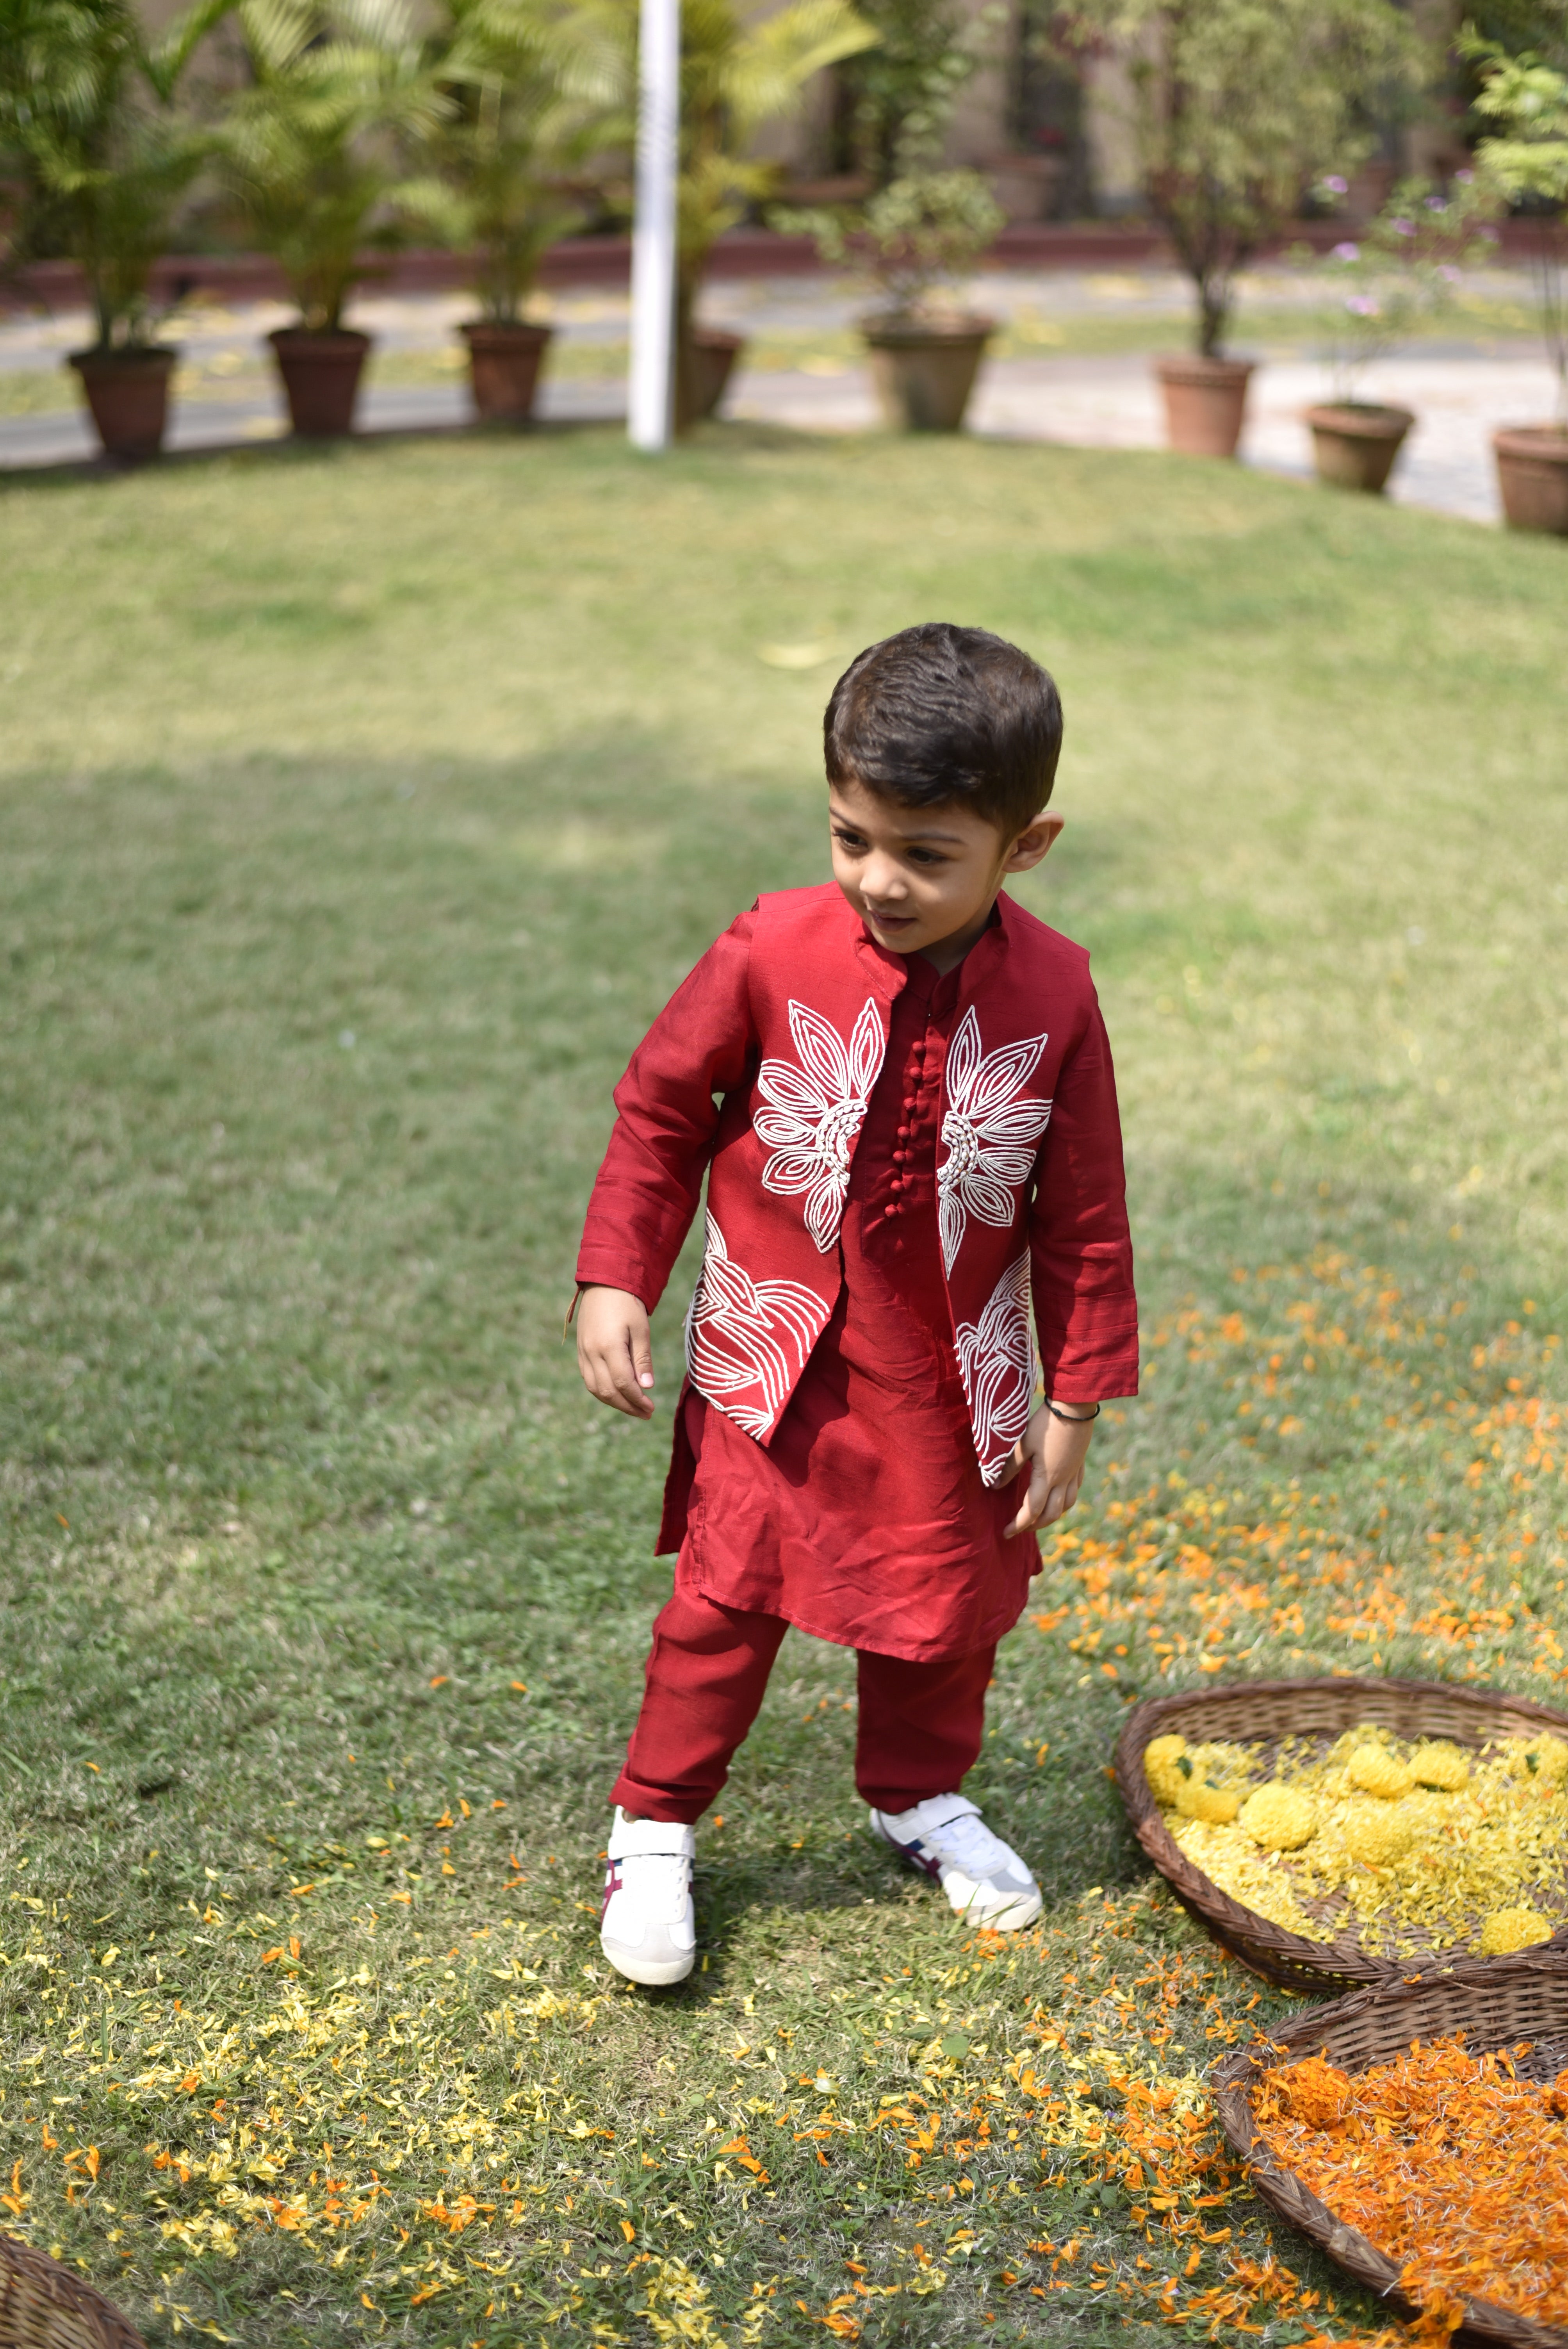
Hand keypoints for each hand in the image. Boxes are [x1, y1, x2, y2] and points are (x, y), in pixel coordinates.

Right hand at [576, 1285, 654, 1418]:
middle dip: (627, 1406)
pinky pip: (589, 1379)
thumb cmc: (627, 1303)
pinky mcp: (580, 1351)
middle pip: (608, 1391)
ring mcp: (583, 1352)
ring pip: (595, 1388)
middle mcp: (591, 1352)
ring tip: (633, 1407)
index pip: (623, 1383)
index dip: (637, 1400)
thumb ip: (642, 1359)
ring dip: (614, 1402)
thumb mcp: (641, 1329)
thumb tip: (646, 1387)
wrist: (603, 1282)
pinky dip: (603, 1391)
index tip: (651, 1408)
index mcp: (608, 1346)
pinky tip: (617, 1394)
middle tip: (645, 1413)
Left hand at [1007, 1402, 1094, 1536]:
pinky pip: (1074, 1491)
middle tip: (1019, 1528)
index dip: (1018, 1525)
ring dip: (1052, 1516)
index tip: (1005, 1533)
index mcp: (1046, 1478)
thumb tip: (993, 1486)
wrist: (1075, 1407)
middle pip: (1051, 1514)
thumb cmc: (1045, 1424)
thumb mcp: (1022, 1445)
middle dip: (1035, 1526)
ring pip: (1066, 1505)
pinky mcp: (1079, 1464)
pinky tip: (1058, 1495)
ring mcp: (1073, 1473)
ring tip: (1038, 1517)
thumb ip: (1008, 1468)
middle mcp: (1062, 1480)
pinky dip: (1064, 1500)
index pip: (1031, 1511)